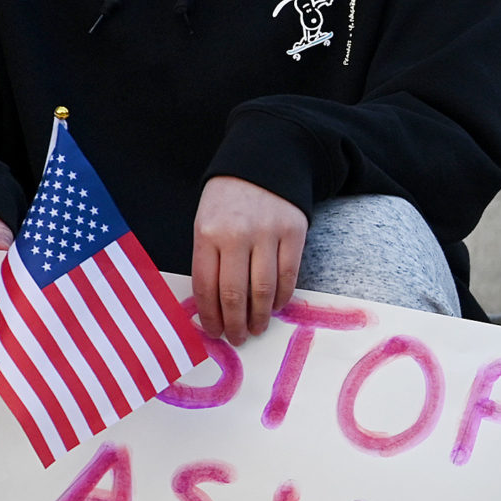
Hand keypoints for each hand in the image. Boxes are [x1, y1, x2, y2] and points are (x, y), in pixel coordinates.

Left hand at [193, 175, 306, 343]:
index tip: (214, 332)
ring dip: (259, 316)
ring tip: (256, 329)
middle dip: (235, 323)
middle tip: (237, 338)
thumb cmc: (228, 200)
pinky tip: (274, 306)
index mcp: (207, 233)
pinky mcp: (294, 232)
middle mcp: (237, 235)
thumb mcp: (206, 222)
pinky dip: (282, 297)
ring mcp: (267, 233)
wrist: (264, 162)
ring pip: (263, 289)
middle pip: (234, 293)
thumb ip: (208, 259)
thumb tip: (213, 307)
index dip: (210, 316)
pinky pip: (288, 275)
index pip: (206, 286)